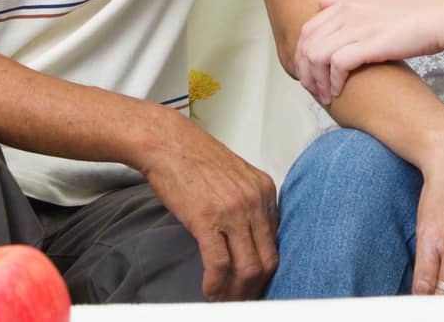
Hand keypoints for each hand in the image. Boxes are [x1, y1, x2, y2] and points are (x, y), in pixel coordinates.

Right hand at [136, 111, 278, 300]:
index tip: (254, 281)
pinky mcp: (207, 219)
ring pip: (248, 268)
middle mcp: (255, 200)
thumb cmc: (194, 157)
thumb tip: (249, 238)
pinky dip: (216, 286)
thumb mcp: (235, 177)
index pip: (276, 241)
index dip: (265, 268)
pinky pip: (219, 264)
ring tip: (225, 300)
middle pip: (268, 260)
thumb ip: (248, 203)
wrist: (167, 142)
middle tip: (242, 298)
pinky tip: (210, 291)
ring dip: (237, 293)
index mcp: (264, 190)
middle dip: (256, 287)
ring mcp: (233, 210)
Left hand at [295, 0, 443, 104]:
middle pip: (307, 44)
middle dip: (303, 70)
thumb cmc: (412, 14)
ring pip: (316, 55)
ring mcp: (356, 27)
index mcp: (345, 4)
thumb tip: (320, 3)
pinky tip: (338, 92)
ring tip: (323, 96)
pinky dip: (333, 81)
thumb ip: (345, 2)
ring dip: (316, 80)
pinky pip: (337, 64)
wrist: (438, 18)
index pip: (307, 29)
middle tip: (311, 89)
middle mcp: (346, 13)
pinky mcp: (369, 44)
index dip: (301, 53)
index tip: (306, 72)